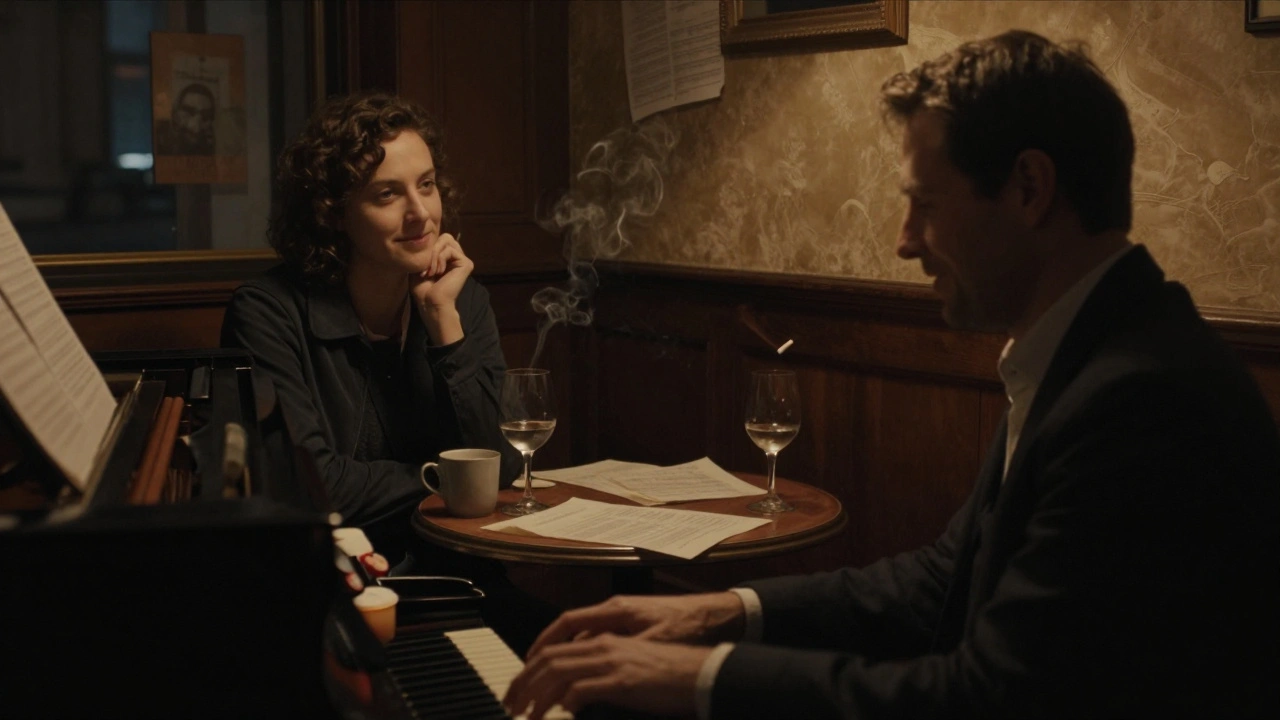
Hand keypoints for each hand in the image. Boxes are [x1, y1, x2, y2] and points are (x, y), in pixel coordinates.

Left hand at [411, 232, 471, 344]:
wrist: (430, 302)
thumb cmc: (423, 288)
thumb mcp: (421, 264)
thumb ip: (426, 250)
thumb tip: (426, 236)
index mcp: (448, 258)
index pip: (439, 239)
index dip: (429, 248)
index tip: (422, 268)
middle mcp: (457, 258)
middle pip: (445, 237)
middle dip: (432, 249)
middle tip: (427, 268)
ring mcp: (463, 260)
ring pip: (446, 240)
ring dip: (434, 255)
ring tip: (431, 271)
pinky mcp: (466, 264)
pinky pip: (450, 250)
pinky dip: (440, 259)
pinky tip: (439, 272)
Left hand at [504, 634, 710, 719]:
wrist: (702, 672)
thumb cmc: (670, 673)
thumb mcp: (630, 665)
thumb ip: (601, 671)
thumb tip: (574, 694)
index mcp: (604, 639)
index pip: (555, 647)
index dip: (530, 666)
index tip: (517, 686)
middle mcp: (604, 644)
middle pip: (548, 658)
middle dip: (523, 682)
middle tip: (510, 704)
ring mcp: (612, 661)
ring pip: (558, 672)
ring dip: (536, 696)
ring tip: (524, 715)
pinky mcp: (622, 682)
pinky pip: (581, 690)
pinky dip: (564, 702)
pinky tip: (559, 714)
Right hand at [525, 592, 745, 658]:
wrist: (717, 614)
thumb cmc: (689, 625)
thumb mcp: (655, 643)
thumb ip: (623, 656)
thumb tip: (596, 672)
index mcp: (616, 612)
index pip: (568, 622)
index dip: (545, 641)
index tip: (530, 661)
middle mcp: (614, 612)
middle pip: (568, 631)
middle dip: (545, 652)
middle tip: (529, 676)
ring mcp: (623, 620)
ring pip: (583, 639)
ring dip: (564, 657)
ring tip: (546, 682)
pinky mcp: (632, 630)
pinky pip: (597, 643)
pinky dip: (583, 659)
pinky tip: (579, 679)